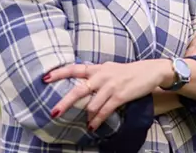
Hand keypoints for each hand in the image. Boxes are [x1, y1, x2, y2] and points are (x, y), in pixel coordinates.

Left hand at [44, 60, 170, 130]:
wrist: (150, 71)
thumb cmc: (127, 72)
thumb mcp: (109, 69)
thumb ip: (95, 74)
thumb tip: (80, 82)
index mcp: (97, 68)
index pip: (74, 68)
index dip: (59, 73)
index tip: (45, 78)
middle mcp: (101, 76)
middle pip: (78, 90)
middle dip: (65, 103)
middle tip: (53, 113)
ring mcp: (110, 86)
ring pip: (91, 105)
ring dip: (87, 116)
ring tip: (86, 123)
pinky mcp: (120, 96)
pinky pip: (104, 111)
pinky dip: (97, 120)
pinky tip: (92, 127)